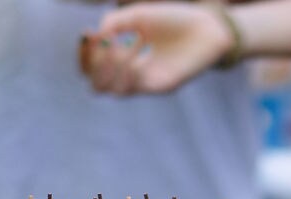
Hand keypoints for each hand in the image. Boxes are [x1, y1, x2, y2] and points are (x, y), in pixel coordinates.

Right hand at [80, 3, 231, 94]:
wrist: (207, 28)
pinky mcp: (162, 86)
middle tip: (107, 42)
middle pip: (97, 86)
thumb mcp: (138, 15)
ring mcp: (147, 83)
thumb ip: (115, 22)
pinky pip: (137, 86)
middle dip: (94, 64)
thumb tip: (97, 37)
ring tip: (132, 41)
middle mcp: (132, 74)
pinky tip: (144, 45)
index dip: (83, 54)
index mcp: (123, 57)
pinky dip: (132, 66)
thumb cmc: (173, 19)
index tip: (88, 33)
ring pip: (114, 90)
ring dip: (114, 64)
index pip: (91, 69)